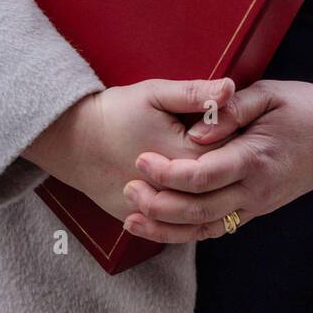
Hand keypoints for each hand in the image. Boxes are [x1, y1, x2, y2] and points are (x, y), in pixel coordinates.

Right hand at [22, 77, 235, 223]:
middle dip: (228, 168)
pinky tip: (199, 195)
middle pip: (218, 185)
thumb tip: (230, 88)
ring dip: (213, 195)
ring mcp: (153, 210)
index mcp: (182, 157)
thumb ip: (195, 94)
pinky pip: (173, 224)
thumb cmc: (116, 112)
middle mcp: (170, 191)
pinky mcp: (139, 219)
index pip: (230, 154)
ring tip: (215, 171)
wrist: (72, 140)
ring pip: (198, 211)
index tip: (241, 125)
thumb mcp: (156, 94)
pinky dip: (189, 213)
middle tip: (231, 147)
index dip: (239, 139)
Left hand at [121, 78, 312, 243]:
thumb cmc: (305, 107)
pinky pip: (218, 229)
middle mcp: (256, 190)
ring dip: (166, 227)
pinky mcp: (257, 210)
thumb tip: (195, 133)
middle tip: (127, 189)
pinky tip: (162, 226)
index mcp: (256, 157)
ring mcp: (258, 205)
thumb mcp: (269, 93)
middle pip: (198, 210)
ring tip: (132, 218)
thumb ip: (230, 111)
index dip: (167, 173)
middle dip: (157, 204)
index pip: (203, 175)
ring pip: (205, 228)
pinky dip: (188, 233)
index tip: (141, 160)